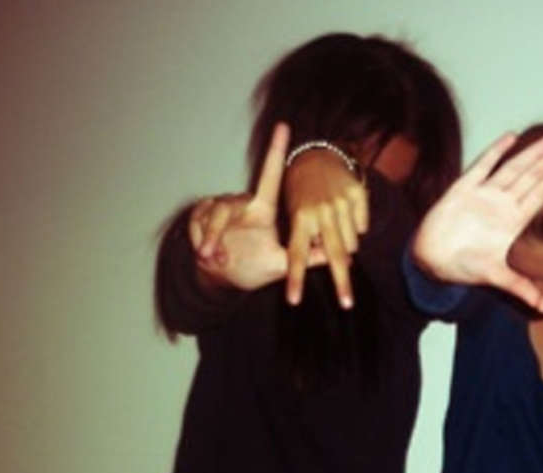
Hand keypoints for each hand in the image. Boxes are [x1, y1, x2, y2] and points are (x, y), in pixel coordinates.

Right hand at [189, 123, 325, 290]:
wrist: (223, 277)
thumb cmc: (254, 266)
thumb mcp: (280, 263)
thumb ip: (307, 257)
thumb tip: (345, 257)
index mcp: (262, 208)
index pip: (270, 175)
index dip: (276, 150)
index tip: (283, 126)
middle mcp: (241, 203)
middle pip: (226, 205)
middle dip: (215, 232)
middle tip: (216, 256)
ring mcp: (219, 207)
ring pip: (210, 215)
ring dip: (208, 239)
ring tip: (212, 258)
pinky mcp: (200, 215)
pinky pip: (196, 223)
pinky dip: (200, 241)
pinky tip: (206, 255)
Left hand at [284, 142, 368, 307]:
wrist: (317, 155)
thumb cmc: (300, 191)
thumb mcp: (294, 214)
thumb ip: (308, 240)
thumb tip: (332, 264)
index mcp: (299, 218)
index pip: (296, 255)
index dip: (295, 279)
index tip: (294, 300)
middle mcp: (320, 212)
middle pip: (334, 255)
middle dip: (341, 283)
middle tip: (347, 304)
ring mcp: (341, 203)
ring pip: (352, 243)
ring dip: (345, 244)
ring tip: (335, 227)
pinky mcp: (358, 195)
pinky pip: (363, 227)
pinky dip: (356, 227)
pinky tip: (346, 214)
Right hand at [411, 133, 542, 306]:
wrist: (430, 259)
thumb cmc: (462, 266)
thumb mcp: (494, 277)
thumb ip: (517, 286)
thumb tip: (538, 305)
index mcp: (510, 222)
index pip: (539, 196)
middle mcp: (500, 204)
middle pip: (531, 177)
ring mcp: (482, 194)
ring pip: (512, 168)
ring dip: (531, 153)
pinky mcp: (462, 189)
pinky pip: (480, 166)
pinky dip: (495, 152)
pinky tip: (510, 136)